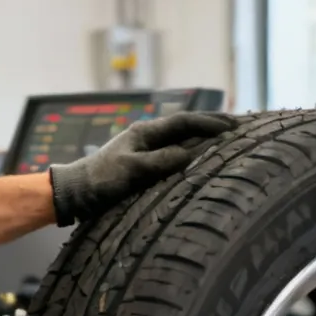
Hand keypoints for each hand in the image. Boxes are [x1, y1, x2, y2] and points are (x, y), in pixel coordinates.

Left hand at [49, 111, 236, 225]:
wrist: (77, 192)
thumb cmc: (101, 180)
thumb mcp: (132, 170)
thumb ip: (160, 161)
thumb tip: (189, 154)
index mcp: (145, 132)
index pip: (184, 122)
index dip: (209, 123)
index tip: (232, 127)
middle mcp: (147, 137)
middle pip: (186, 126)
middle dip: (212, 125)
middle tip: (239, 126)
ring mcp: (145, 150)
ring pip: (181, 139)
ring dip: (203, 137)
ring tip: (226, 139)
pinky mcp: (143, 165)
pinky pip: (174, 153)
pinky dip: (192, 152)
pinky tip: (201, 159)